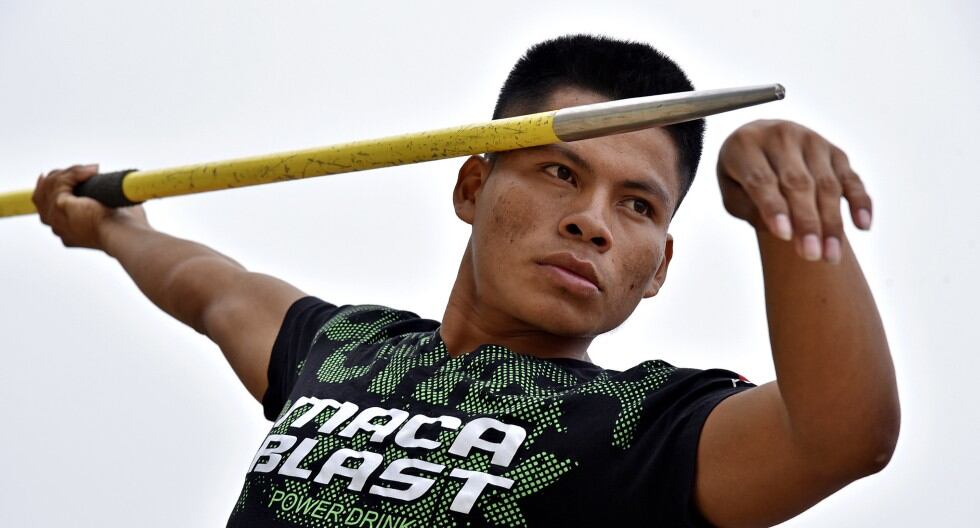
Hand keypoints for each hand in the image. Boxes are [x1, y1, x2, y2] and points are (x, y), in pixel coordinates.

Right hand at [33, 164, 149, 249]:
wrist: (127, 236)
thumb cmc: (128, 229)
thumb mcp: (114, 214)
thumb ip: (107, 203)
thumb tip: (115, 188)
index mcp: (68, 232)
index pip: (47, 207)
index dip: (49, 189)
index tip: (55, 175)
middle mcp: (58, 227)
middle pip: (42, 195)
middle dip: (59, 177)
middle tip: (82, 170)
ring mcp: (56, 218)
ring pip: (51, 186)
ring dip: (71, 173)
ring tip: (92, 171)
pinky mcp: (60, 206)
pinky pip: (60, 182)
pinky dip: (75, 172)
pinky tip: (91, 171)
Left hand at [716, 119, 871, 263]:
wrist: (761, 141)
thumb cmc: (741, 175)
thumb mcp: (732, 190)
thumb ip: (750, 208)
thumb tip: (784, 230)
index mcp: (746, 145)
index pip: (762, 180)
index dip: (774, 208)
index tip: (784, 236)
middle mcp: (781, 137)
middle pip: (798, 184)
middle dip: (807, 222)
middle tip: (812, 256)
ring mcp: (812, 142)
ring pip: (827, 184)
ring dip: (832, 222)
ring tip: (831, 256)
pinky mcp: (835, 152)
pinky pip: (851, 179)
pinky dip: (859, 202)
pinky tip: (862, 226)